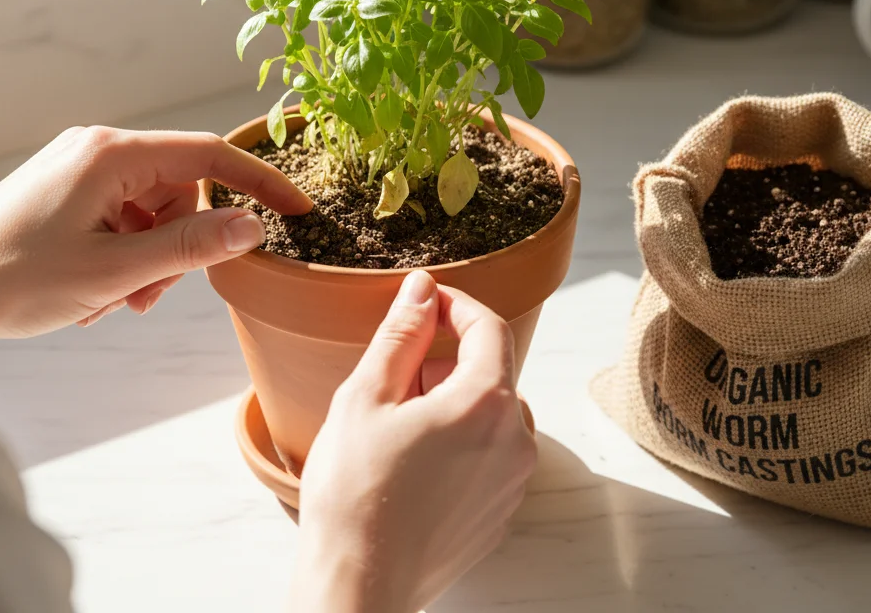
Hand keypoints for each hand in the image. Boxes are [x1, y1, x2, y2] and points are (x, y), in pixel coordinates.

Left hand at [0, 127, 310, 365]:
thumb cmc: (13, 281)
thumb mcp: (114, 272)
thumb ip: (190, 248)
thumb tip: (252, 227)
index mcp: (109, 154)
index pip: (208, 156)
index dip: (259, 183)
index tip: (300, 210)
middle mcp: (94, 149)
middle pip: (179, 189)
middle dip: (179, 245)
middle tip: (149, 297)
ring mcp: (75, 169)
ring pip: (150, 211)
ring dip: (148, 260)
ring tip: (112, 303)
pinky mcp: (61, 192)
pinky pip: (118, 219)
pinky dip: (121, 258)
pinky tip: (93, 295)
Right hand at [289, 271, 536, 612]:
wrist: (359, 582)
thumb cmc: (355, 494)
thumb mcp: (365, 396)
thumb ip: (400, 334)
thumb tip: (421, 289)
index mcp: (486, 403)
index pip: (488, 327)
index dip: (454, 305)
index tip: (422, 304)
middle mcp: (515, 440)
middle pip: (491, 372)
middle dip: (445, 362)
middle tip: (392, 379)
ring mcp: (512, 481)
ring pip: (491, 415)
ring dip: (452, 403)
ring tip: (397, 426)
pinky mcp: (500, 512)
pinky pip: (489, 456)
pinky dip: (459, 443)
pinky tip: (411, 463)